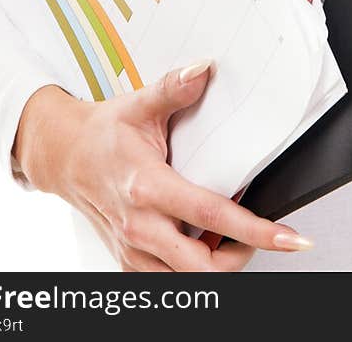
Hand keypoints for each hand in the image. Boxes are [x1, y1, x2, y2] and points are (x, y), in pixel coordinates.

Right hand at [13, 61, 313, 271]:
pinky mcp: (127, 260)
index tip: (289, 238)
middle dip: (241, 257)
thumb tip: (205, 68)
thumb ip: (174, 88)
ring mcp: (132, 248)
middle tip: (263, 235)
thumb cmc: (103, 133)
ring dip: (216, 266)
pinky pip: (166, 281)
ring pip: (184, 282)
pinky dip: (191, 270)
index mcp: (147, 186)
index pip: (211, 215)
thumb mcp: (138, 104)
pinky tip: (204, 243)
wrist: (63, 156)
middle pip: (202, 267)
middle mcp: (139, 225)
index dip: (255, 230)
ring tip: (233, 237)